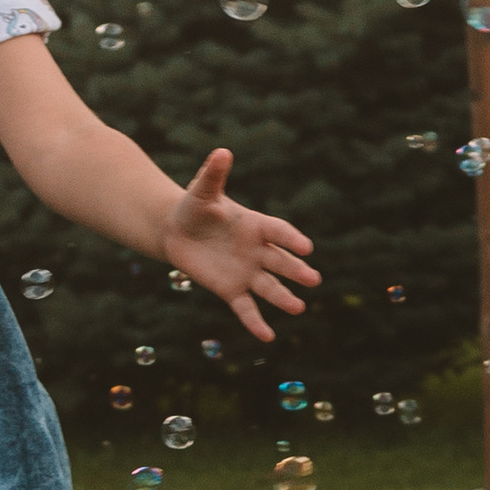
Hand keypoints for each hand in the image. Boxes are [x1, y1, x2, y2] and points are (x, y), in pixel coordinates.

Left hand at [160, 148, 320, 342]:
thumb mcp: (201, 191)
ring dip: (283, 298)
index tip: (306, 247)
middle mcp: (256, 250)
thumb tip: (222, 152)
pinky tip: (268, 337)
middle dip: (295, 271)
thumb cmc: (193, 206)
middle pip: (280, 262)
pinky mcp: (231, 290)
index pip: (278, 232)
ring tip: (299, 309)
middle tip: (313, 280)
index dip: (291, 239)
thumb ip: (213, 174)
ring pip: (269, 288)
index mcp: (255, 225)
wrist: (176, 230)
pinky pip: (246, 308)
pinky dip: (256, 322)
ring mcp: (246, 272)